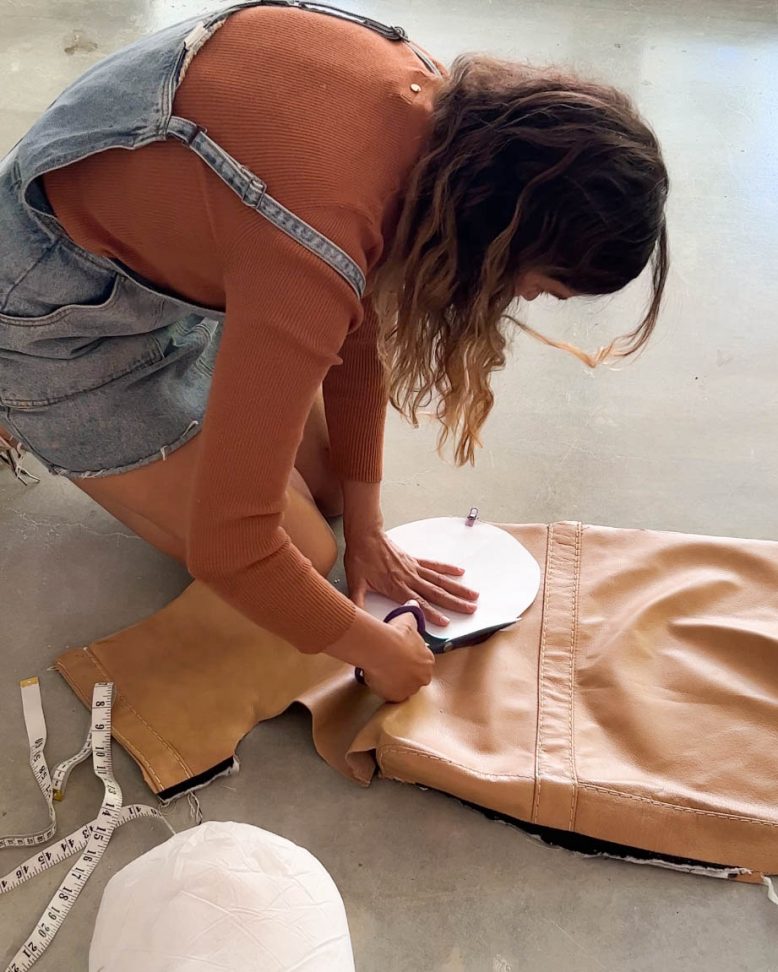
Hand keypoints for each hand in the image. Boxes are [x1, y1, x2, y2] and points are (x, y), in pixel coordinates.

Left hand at [345, 528, 478, 625]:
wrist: (365, 535)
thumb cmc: (360, 559)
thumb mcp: (355, 583)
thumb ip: (358, 602)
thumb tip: (355, 620)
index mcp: (396, 587)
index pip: (418, 604)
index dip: (432, 614)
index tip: (447, 623)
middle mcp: (409, 578)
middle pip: (436, 593)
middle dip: (454, 603)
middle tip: (471, 610)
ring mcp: (413, 568)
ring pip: (439, 581)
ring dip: (457, 589)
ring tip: (473, 595)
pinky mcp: (414, 560)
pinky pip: (434, 566)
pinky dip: (447, 569)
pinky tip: (460, 572)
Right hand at [359, 601, 433, 701]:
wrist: (382, 649)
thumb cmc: (395, 635)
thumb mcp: (407, 620)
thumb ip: (412, 613)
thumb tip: (413, 605)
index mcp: (428, 660)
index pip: (421, 663)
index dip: (409, 659)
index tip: (399, 655)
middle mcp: (423, 677)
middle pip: (414, 677)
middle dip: (404, 673)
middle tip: (389, 664)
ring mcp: (410, 689)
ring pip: (403, 687)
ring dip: (394, 681)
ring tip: (382, 671)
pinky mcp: (397, 697)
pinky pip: (391, 696)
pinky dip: (385, 689)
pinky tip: (377, 678)